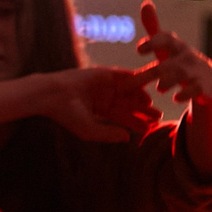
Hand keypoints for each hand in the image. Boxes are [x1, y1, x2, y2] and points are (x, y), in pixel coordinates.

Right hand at [41, 67, 158, 142]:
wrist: (53, 95)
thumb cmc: (68, 115)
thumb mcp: (90, 130)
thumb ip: (109, 133)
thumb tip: (128, 138)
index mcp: (101, 110)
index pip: (123, 117)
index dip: (136, 123)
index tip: (150, 128)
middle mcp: (105, 97)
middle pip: (130, 104)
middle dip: (143, 111)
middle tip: (158, 116)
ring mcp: (105, 85)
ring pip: (129, 91)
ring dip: (140, 96)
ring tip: (150, 104)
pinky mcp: (104, 73)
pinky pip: (123, 75)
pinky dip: (134, 79)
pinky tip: (144, 87)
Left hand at [132, 1, 211, 111]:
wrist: (211, 81)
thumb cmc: (181, 61)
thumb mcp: (168, 45)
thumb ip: (154, 26)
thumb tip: (145, 2)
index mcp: (176, 46)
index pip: (166, 39)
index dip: (153, 42)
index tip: (139, 49)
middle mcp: (186, 57)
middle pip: (167, 64)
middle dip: (151, 72)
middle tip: (133, 82)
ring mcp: (196, 72)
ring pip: (182, 75)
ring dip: (170, 80)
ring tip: (160, 88)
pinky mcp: (204, 87)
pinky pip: (196, 90)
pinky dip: (186, 94)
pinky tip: (176, 99)